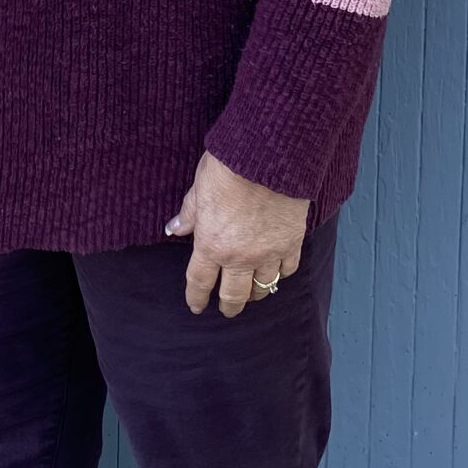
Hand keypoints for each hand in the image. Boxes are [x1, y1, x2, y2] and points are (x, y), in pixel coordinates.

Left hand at [163, 151, 308, 315]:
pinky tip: (277, 273)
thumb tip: (175, 228)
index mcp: (211, 244)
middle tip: (227, 310)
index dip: (196, 298)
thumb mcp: (199, 188)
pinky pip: (287, 270)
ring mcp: (268, 253)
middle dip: (229, 306)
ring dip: (255, 294)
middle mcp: (240, 256)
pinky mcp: (292, 243)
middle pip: (233, 295)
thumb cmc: (229, 167)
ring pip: (262, 288)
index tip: (196, 306)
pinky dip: (281, 275)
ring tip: (252, 295)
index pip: (200, 282)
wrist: (268, 157)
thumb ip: (189, 213)